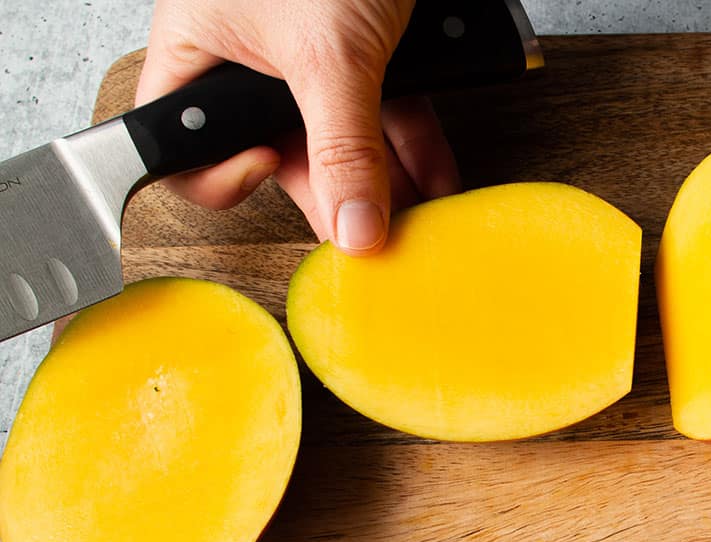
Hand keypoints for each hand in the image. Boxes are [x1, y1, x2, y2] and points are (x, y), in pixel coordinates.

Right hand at [136, 0, 460, 253]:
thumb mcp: (332, 56)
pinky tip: (438, 177)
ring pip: (340, 140)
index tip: (275, 175)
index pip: (190, 151)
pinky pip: (381, 114)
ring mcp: (308, 59)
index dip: (228, 178)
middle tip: (374, 240)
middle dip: (335, 197)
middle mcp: (249, 60)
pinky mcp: (362, 50)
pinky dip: (411, 145)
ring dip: (385, 182)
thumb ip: (343, 148)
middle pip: (283, 156)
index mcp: (202, 53)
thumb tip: (354, 231)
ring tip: (423, 220)